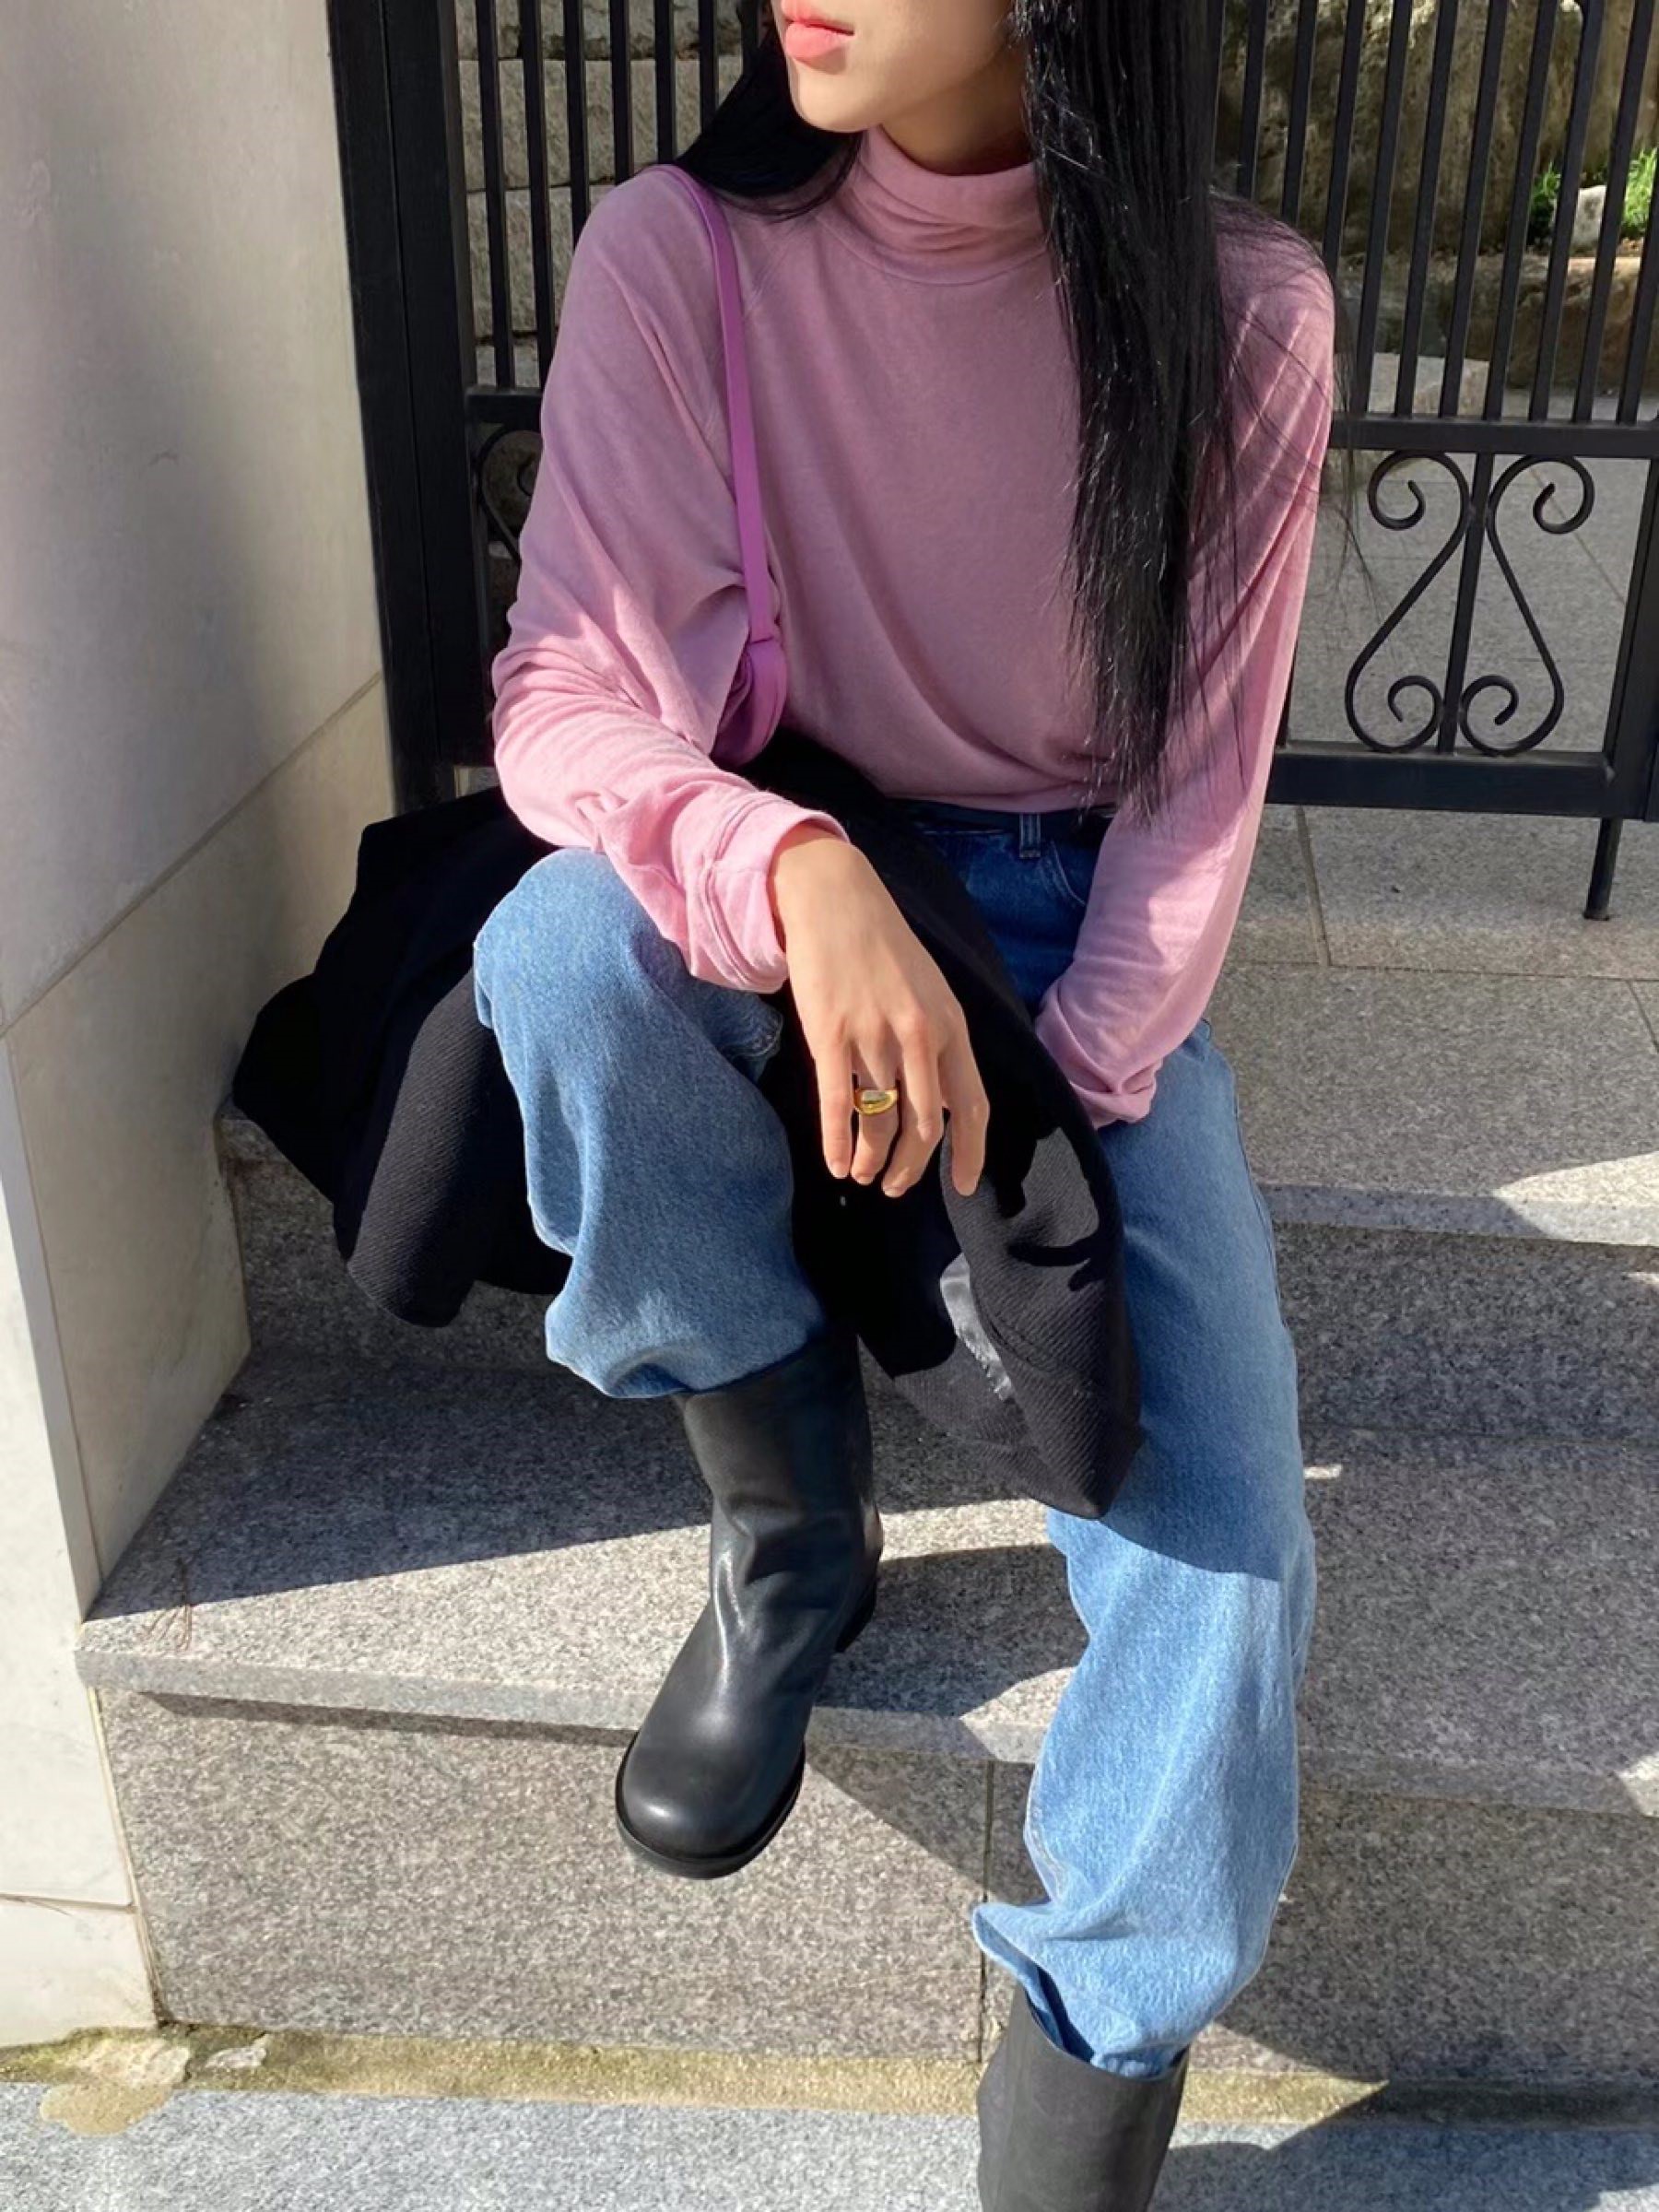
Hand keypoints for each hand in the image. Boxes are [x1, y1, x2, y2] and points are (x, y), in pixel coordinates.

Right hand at [767, 824, 988, 1198]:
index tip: (964, 1186)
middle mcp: (920, 1036)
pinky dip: (838, 1144)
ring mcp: (875, 1037)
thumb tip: (942, 1101)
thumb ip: (939, 1043)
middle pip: (925, 1127)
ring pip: (881, 1123)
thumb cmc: (881, 945)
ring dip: (873, 1161)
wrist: (834, 898)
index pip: (973, 1106)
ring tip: (863, 1175)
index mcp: (951, 1026)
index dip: (971, 1154)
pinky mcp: (831, 1036)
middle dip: (912, 1170)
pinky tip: (836, 1164)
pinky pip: (839, 1106)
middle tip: (897, 1188)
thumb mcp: (929, 991)